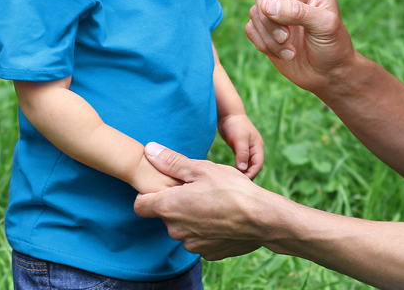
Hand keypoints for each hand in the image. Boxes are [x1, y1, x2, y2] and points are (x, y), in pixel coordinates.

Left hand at [134, 142, 277, 259]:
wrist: (262, 219)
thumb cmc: (231, 189)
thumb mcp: (201, 168)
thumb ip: (171, 162)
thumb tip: (149, 150)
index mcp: (169, 207)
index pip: (140, 205)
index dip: (149, 195)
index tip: (165, 188)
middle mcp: (175, 230)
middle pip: (165, 216)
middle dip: (176, 204)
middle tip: (198, 191)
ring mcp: (192, 244)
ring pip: (183, 229)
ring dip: (192, 218)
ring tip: (213, 204)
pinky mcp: (208, 253)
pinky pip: (200, 239)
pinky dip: (206, 231)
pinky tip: (222, 219)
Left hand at [218, 113, 264, 178]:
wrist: (228, 114)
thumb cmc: (235, 125)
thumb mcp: (239, 139)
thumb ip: (242, 153)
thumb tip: (243, 169)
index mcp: (258, 147)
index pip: (258, 165)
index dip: (252, 173)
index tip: (242, 181)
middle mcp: (254, 149)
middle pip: (253, 167)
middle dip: (247, 175)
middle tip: (237, 184)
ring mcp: (247, 149)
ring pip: (247, 165)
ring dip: (242, 172)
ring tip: (233, 181)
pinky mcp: (239, 149)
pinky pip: (240, 162)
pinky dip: (237, 167)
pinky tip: (230, 173)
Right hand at [243, 0, 359, 93]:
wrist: (328, 75)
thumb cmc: (334, 44)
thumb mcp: (324, 24)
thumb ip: (296, 11)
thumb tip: (265, 5)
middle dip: (270, 14)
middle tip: (288, 35)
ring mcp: (274, 9)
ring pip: (255, 12)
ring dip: (271, 35)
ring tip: (290, 47)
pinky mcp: (263, 29)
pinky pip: (250, 29)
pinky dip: (265, 44)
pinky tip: (284, 53)